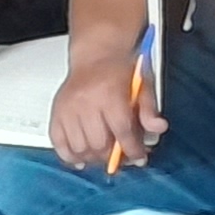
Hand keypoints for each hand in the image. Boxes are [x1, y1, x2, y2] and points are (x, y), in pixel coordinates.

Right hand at [48, 39, 156, 172]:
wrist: (96, 55)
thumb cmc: (119, 69)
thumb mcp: (143, 85)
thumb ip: (149, 109)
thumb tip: (158, 128)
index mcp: (109, 93)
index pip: (122, 132)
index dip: (133, 150)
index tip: (139, 157)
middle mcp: (85, 102)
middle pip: (99, 144)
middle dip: (114, 156)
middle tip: (122, 157)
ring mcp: (68, 109)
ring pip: (80, 148)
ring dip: (94, 158)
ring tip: (104, 156)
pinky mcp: (56, 113)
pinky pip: (58, 143)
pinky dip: (69, 156)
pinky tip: (81, 160)